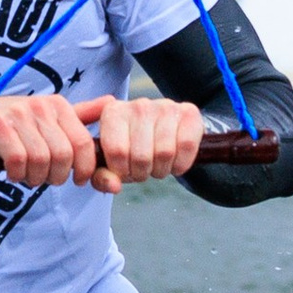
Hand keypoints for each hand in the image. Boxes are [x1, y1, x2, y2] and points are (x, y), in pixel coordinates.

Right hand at [0, 89, 101, 187]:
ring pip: (42, 160)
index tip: (77, 180)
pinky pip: (18, 160)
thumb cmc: (10, 126)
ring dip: (35, 178)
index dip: (84, 169)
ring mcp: (17, 114)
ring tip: (27, 176)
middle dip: (57, 177)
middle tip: (44, 179)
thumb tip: (112, 103)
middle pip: (64, 156)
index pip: (84, 144)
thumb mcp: (46, 120)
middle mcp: (40, 106)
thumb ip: (78, 117)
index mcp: (58, 105)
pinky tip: (11, 173)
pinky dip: (17, 174)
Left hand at [73, 94, 211, 188]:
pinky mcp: (189, 112)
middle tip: (143, 170)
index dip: (123, 172)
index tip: (126, 171)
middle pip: (142, 156)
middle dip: (143, 173)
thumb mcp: (110, 161)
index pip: (118, 152)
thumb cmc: (131, 147)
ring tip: (157, 165)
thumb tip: (115, 186)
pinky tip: (174, 162)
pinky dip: (181, 164)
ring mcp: (165, 106)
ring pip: (165, 153)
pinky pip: (187, 146)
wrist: (163, 128)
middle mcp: (139, 105)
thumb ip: (102, 176)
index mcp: (113, 113)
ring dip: (162, 170)